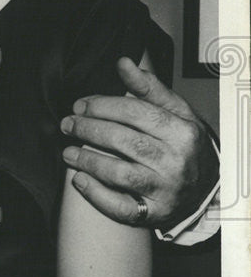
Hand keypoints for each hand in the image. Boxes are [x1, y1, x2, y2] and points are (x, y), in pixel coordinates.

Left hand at [60, 57, 218, 228]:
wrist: (208, 186)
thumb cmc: (186, 144)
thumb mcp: (177, 112)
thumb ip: (149, 88)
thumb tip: (123, 63)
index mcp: (182, 131)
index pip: (136, 112)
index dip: (103, 106)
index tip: (80, 105)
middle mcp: (176, 161)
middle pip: (124, 141)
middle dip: (89, 130)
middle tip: (67, 124)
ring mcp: (166, 190)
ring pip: (120, 174)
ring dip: (88, 161)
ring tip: (67, 151)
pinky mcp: (155, 213)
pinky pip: (122, 207)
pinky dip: (96, 194)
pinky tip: (79, 180)